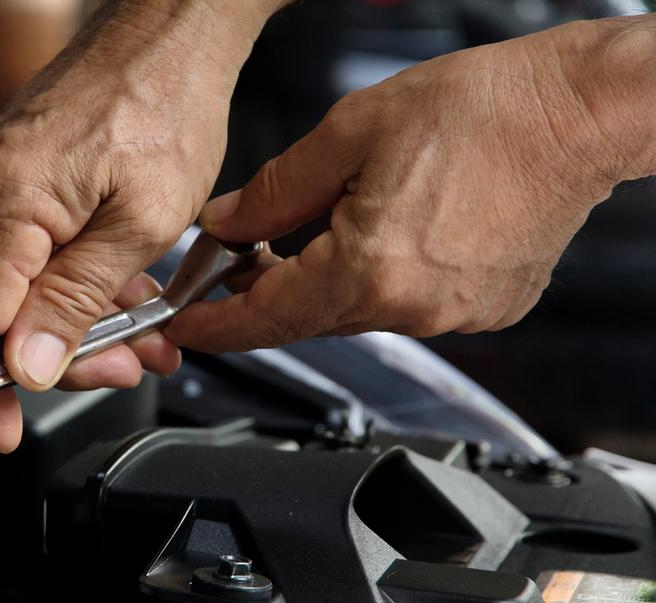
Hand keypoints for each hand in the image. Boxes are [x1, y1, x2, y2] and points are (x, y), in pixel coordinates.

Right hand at [0, 1, 282, 451]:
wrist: (170, 37)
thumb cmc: (163, 102)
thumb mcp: (141, 222)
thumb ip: (77, 299)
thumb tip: (29, 365)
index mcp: (8, 202)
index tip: (5, 429)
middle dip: (59, 358)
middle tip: (123, 365)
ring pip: (19, 291)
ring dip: (79, 325)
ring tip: (145, 333)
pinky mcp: (19, 183)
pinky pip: (33, 257)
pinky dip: (76, 287)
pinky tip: (124, 297)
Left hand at [167, 17, 655, 352]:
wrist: (580, 113)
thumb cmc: (485, 110)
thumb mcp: (352, 133)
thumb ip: (277, 190)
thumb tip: (227, 223)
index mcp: (369, 268)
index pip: (265, 319)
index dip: (216, 326)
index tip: (187, 328)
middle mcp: (411, 307)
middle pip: (308, 318)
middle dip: (267, 292)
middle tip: (243, 255)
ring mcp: (451, 316)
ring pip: (356, 312)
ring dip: (326, 281)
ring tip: (325, 226)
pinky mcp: (482, 310)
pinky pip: (407, 307)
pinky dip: (379, 280)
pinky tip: (390, 234)